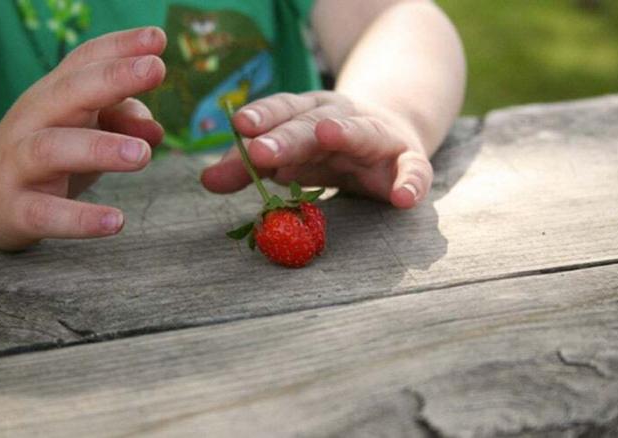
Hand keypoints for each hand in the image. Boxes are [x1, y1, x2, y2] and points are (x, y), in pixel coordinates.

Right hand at [0, 27, 166, 249]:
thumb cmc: (48, 152)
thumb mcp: (84, 129)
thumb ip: (122, 120)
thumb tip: (155, 129)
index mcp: (54, 96)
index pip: (85, 62)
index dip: (120, 47)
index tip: (157, 38)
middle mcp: (34, 121)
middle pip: (70, 93)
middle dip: (114, 78)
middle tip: (156, 70)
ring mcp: (20, 165)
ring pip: (55, 150)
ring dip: (101, 149)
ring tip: (144, 154)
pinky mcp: (17, 211)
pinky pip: (48, 214)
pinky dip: (81, 219)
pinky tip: (115, 221)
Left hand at [201, 91, 433, 207]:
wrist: (392, 132)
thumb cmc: (330, 148)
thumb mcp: (290, 153)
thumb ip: (251, 168)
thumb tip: (205, 181)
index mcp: (308, 114)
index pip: (282, 111)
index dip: (262, 117)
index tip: (239, 126)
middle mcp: (341, 118)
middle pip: (312, 122)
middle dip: (286, 135)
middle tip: (259, 151)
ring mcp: (377, 137)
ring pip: (362, 132)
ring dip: (345, 133)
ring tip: (327, 136)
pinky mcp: (407, 160)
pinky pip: (413, 170)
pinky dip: (410, 182)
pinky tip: (403, 199)